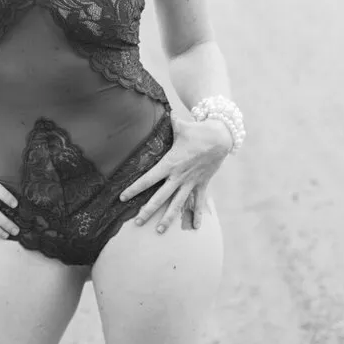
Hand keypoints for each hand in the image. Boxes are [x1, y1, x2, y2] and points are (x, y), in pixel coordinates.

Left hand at [118, 110, 231, 233]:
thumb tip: (164, 112)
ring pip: (178, 204)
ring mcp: (191, 182)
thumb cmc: (197, 131)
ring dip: (168, 218)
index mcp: (170, 163)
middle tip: (137, 222)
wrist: (220, 138)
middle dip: (148, 210)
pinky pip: (199, 202)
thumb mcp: (181, 126)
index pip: (148, 178)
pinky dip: (198, 215)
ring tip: (159, 231)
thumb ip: (170, 123)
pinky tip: (196, 228)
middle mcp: (179, 176)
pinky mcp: (202, 184)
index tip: (123, 197)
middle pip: (160, 197)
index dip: (135, 188)